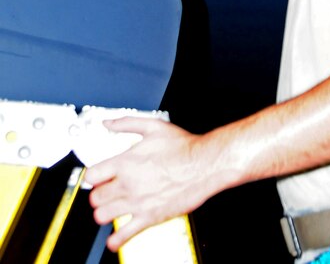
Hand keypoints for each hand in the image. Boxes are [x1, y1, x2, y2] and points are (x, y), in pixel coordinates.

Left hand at [86, 117, 213, 250]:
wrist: (204, 164)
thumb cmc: (183, 146)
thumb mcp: (153, 127)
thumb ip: (127, 123)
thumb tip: (108, 122)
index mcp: (126, 162)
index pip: (91, 176)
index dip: (93, 177)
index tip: (98, 177)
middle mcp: (127, 183)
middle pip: (94, 198)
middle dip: (98, 195)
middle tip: (105, 193)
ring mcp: (137, 202)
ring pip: (102, 216)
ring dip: (104, 214)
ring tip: (111, 209)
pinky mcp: (149, 217)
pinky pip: (123, 235)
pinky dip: (115, 240)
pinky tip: (116, 238)